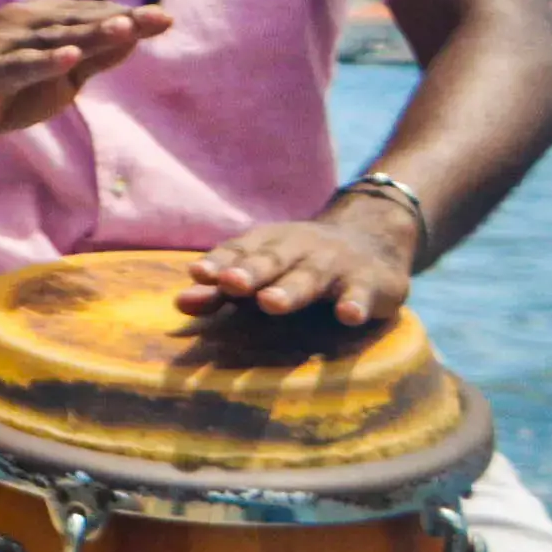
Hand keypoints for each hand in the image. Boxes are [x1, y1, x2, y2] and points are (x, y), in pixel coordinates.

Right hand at [0, 0, 172, 150]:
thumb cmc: (0, 94)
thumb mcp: (56, 79)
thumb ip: (93, 57)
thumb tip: (135, 35)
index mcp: (41, 21)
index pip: (90, 16)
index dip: (126, 17)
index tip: (164, 18)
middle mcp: (22, 24)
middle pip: (79, 22)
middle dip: (119, 20)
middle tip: (157, 17)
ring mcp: (2, 47)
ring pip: (54, 40)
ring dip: (90, 33)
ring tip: (126, 28)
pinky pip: (19, 67)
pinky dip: (44, 62)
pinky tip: (69, 58)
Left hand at [179, 206, 418, 325]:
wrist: (372, 236)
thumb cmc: (297, 263)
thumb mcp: (260, 271)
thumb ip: (220, 290)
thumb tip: (178, 303)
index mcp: (267, 245)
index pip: (239, 252)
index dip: (219, 262)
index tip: (199, 273)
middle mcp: (299, 250)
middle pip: (271, 261)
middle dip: (250, 272)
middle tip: (230, 283)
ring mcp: (336, 265)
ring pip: (311, 277)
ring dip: (291, 289)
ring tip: (271, 303)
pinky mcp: (371, 283)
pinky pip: (363, 294)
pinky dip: (356, 303)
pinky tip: (348, 315)